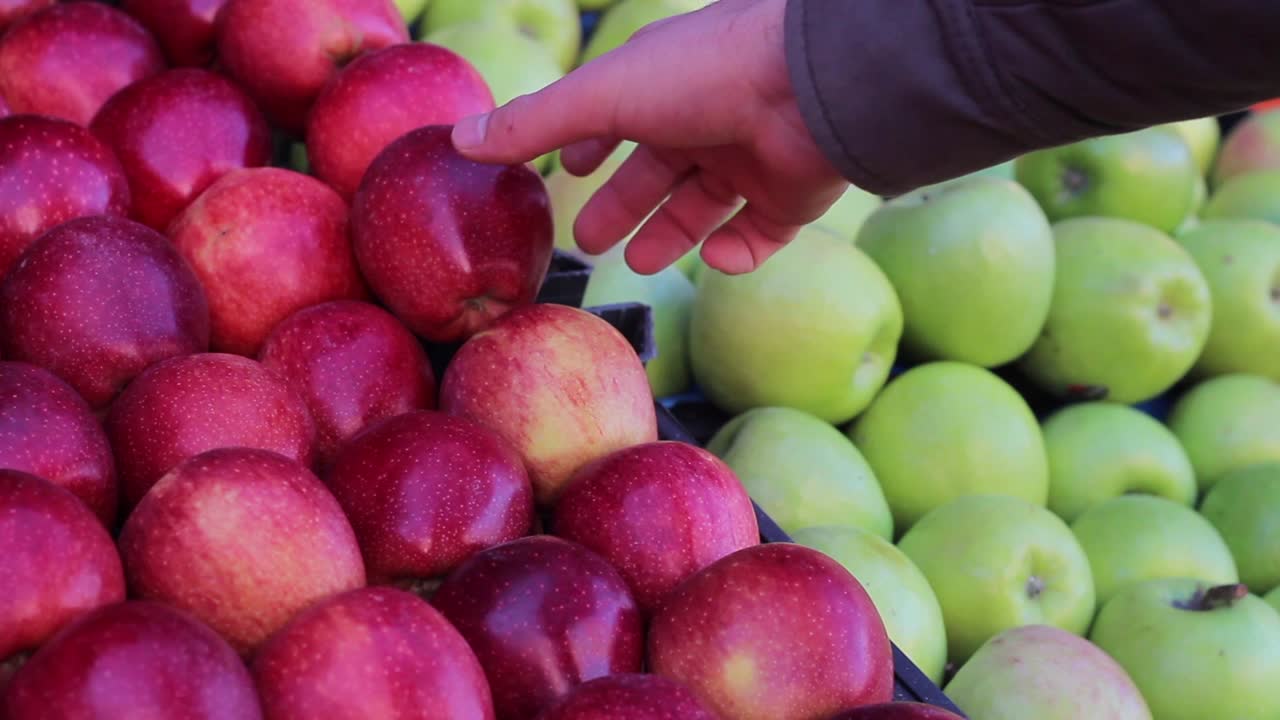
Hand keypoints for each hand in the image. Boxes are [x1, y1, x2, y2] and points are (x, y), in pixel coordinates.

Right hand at [449, 0, 848, 274]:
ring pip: (703, 207)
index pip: (620, 117)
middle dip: (623, 203)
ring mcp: (751, 158)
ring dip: (669, 233)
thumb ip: (533, 123)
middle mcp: (706, 118)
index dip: (593, 144)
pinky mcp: (790, 198)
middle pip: (656, 172)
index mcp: (663, 84)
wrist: (812, 86)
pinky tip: (714, 255)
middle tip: (589, 242)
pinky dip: (734, 252)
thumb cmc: (701, 75)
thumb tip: (457, 139)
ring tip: (635, 259)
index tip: (572, 170)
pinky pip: (758, 235)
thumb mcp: (602, 96)